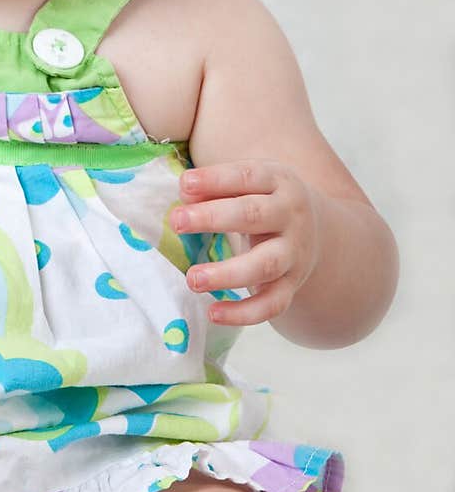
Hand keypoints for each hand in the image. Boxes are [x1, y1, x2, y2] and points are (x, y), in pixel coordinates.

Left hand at [172, 161, 320, 326]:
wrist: (315, 230)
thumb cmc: (263, 199)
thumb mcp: (247, 183)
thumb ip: (215, 185)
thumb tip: (186, 195)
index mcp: (277, 181)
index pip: (246, 177)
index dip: (215, 179)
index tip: (184, 184)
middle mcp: (290, 215)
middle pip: (253, 215)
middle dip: (212, 218)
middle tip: (176, 221)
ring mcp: (293, 253)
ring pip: (264, 265)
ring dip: (227, 274)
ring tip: (192, 279)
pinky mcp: (291, 285)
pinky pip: (271, 304)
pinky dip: (244, 313)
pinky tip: (213, 314)